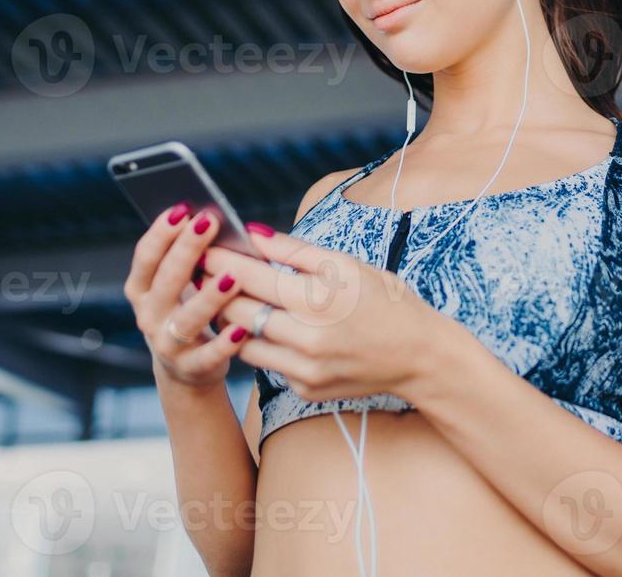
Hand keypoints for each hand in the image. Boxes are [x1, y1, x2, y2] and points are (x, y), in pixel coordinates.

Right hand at [124, 203, 254, 388]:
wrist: (187, 369)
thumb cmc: (188, 310)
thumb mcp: (180, 286)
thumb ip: (190, 258)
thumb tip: (213, 219)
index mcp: (141, 289)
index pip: (146, 257)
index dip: (161, 233)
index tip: (182, 208)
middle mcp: (148, 315)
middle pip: (165, 280)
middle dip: (186, 249)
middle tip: (208, 223)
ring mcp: (167, 344)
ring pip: (186, 319)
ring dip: (208, 297)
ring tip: (231, 277)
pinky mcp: (190, 367)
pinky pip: (208, 355)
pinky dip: (224, 343)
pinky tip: (241, 328)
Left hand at [197, 222, 453, 403]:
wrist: (420, 357)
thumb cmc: (386, 302)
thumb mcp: (348, 266)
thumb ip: (296, 250)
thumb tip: (253, 233)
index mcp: (320, 300)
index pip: (254, 279)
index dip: (222, 263)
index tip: (203, 249)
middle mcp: (309, 340)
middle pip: (239, 313)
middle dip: (216, 291)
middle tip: (201, 273)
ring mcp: (305, 369)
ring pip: (244, 342)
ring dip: (230, 320)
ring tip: (224, 296)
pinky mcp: (305, 389)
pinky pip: (267, 362)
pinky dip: (259, 342)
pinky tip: (258, 324)